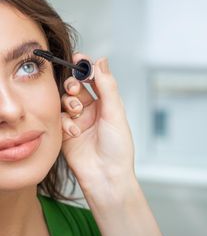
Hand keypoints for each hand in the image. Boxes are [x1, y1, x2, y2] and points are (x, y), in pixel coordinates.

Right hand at [61, 52, 134, 199]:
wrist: (107, 176)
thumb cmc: (117, 148)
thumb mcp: (115, 113)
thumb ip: (107, 86)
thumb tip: (101, 61)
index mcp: (106, 103)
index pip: (93, 79)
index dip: (85, 68)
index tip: (78, 59)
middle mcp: (91, 110)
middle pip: (76, 87)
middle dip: (73, 83)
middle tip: (75, 88)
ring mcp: (77, 121)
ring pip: (65, 101)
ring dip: (69, 102)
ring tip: (77, 111)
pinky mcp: (66, 133)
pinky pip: (60, 119)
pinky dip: (66, 122)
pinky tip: (75, 132)